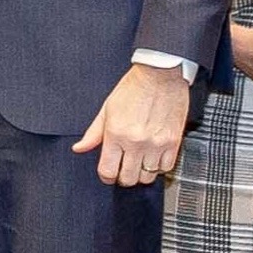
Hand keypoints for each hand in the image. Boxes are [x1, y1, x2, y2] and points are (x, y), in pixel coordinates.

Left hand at [69, 62, 194, 186]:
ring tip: (139, 163)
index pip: (108, 171)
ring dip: (141, 173)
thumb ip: (93, 133)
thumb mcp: (107, 108)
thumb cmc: (134, 87)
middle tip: (123, 169)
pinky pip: (166, 168)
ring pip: (147, 176)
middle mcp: (135, 142)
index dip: (106, 177)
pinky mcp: (173, 142)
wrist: (160, 74)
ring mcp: (155, 144)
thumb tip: (79, 148)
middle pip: (128, 178)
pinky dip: (159, 167)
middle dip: (123, 177)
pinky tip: (154, 158)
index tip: (108, 174)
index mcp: (116, 134)